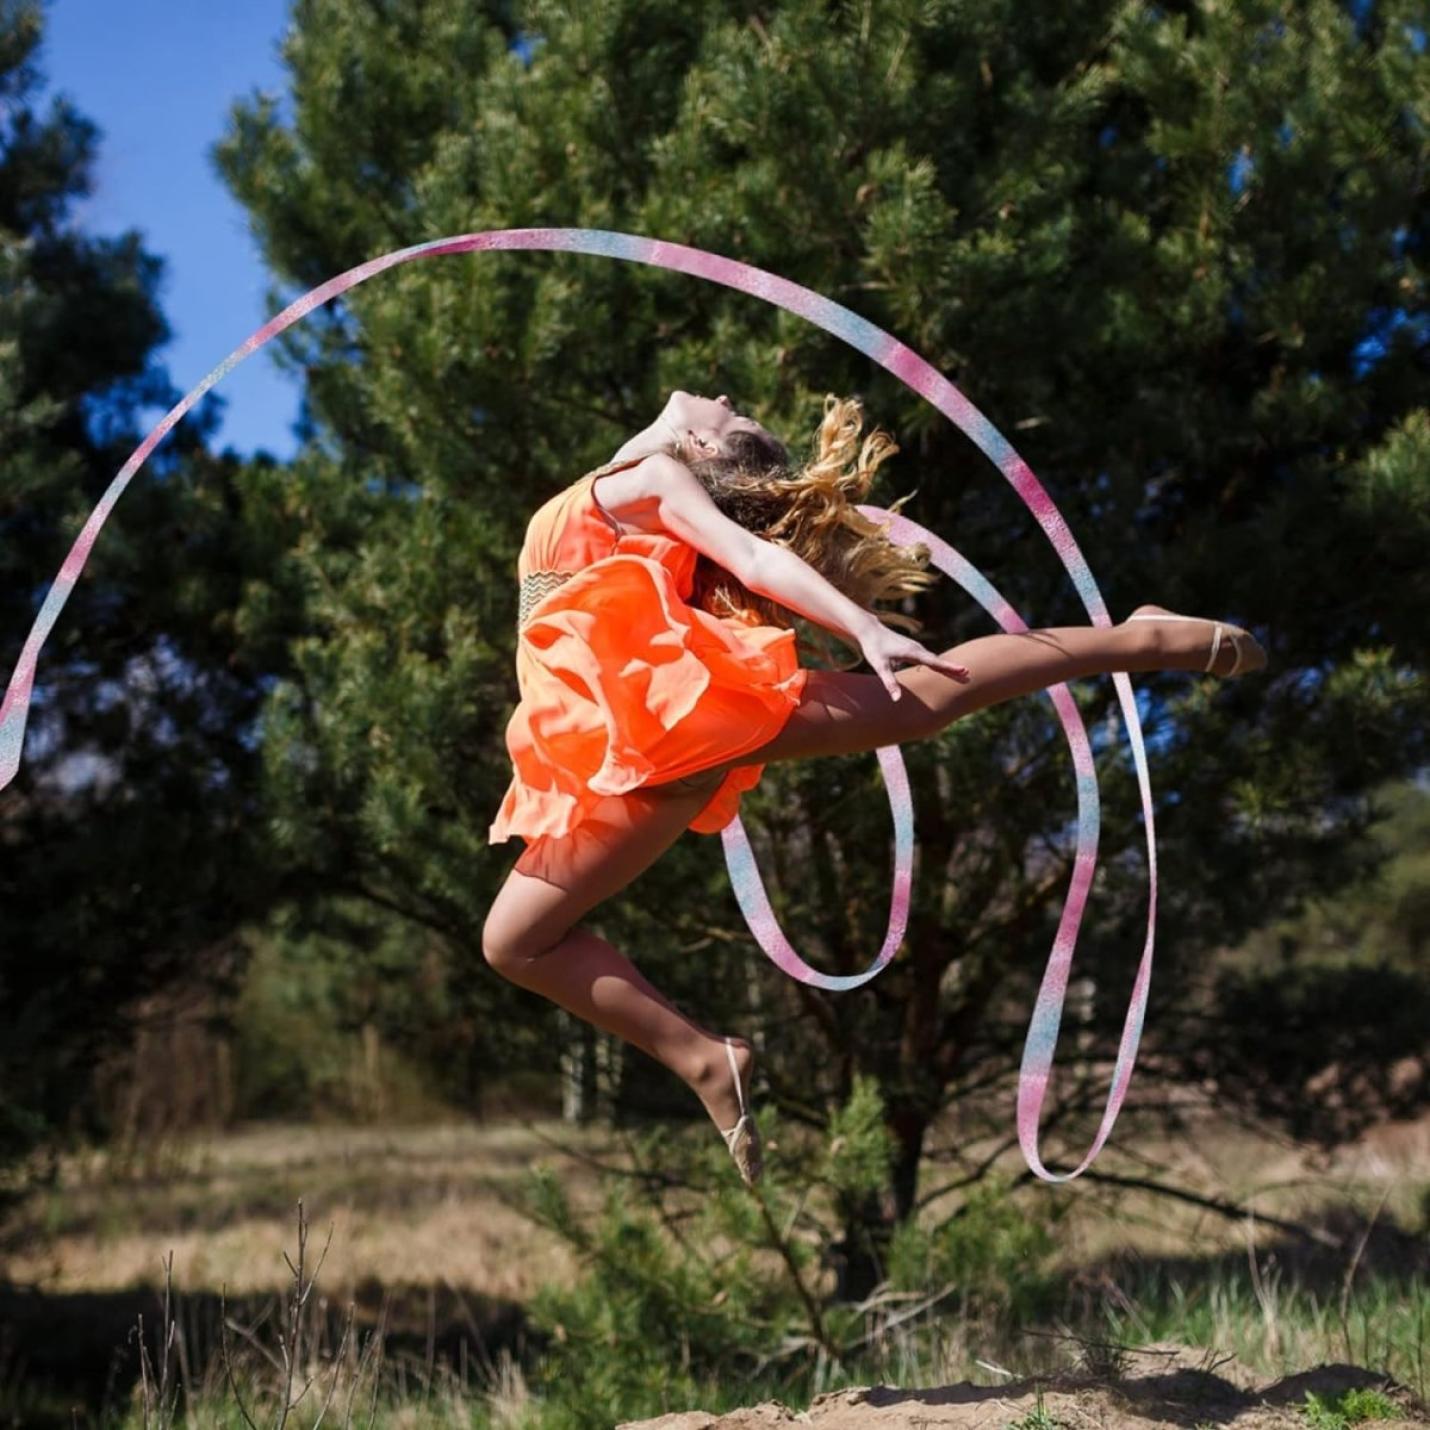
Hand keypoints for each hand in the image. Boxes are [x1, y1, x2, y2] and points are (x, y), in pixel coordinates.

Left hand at [857, 622, 971, 701]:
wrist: (869, 629)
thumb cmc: (873, 647)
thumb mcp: (880, 666)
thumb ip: (889, 682)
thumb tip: (896, 699)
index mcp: (913, 652)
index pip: (935, 662)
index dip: (949, 668)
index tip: (963, 670)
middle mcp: (917, 649)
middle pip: (938, 661)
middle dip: (952, 668)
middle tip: (967, 675)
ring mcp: (915, 648)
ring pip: (933, 659)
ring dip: (945, 666)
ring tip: (960, 673)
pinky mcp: (911, 648)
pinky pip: (927, 658)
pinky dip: (936, 663)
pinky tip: (940, 668)